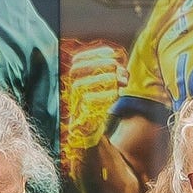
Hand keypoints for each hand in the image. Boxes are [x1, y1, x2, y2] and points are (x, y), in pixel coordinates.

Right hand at [60, 42, 125, 164]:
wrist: (90, 139)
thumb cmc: (99, 111)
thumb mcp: (105, 90)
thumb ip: (111, 76)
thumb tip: (121, 69)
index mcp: (76, 82)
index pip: (78, 60)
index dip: (95, 53)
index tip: (113, 53)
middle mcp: (71, 92)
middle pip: (76, 70)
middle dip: (99, 64)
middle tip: (118, 69)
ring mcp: (74, 105)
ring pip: (80, 85)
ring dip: (103, 80)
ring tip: (120, 83)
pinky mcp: (80, 118)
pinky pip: (88, 102)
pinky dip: (104, 96)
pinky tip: (116, 95)